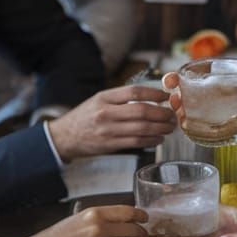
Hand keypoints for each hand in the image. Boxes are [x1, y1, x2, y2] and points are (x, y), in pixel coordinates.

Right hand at [21, 205, 147, 236]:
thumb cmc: (60, 236)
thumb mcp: (81, 218)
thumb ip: (103, 217)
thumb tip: (127, 220)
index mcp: (95, 213)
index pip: (128, 212)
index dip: (141, 216)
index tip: (145, 219)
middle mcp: (98, 228)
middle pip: (134, 231)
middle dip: (140, 235)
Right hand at [48, 86, 175, 160]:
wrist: (65, 136)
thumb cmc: (86, 116)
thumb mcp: (99, 100)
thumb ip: (121, 98)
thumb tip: (152, 98)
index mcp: (104, 97)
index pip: (134, 91)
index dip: (154, 93)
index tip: (166, 96)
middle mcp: (106, 112)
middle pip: (141, 111)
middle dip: (161, 113)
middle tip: (171, 115)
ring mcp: (108, 130)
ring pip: (142, 128)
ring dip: (160, 128)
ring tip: (169, 127)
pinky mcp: (110, 145)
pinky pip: (136, 142)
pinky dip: (151, 140)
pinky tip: (159, 138)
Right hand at [162, 70, 236, 144]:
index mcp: (233, 75)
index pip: (204, 69)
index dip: (184, 73)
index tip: (172, 79)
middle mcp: (223, 86)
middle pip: (193, 83)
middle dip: (177, 88)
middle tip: (170, 98)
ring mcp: (221, 102)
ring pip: (194, 99)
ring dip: (181, 104)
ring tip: (175, 113)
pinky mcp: (222, 116)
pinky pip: (202, 114)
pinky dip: (190, 117)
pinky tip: (182, 124)